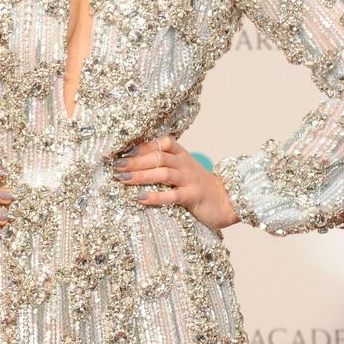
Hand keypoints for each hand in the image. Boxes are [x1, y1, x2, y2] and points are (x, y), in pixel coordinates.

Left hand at [111, 135, 239, 231]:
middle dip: (135, 161)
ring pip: (163, 173)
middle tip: (116, 166)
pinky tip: (140, 198)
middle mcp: (185, 164)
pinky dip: (154, 196)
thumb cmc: (198, 186)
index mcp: (182, 155)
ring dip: (141, 176)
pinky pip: (172, 195)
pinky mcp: (193, 196)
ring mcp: (190, 179)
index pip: (162, 143)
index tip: (123, 152)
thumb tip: (132, 165)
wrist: (227, 201)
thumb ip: (164, 165)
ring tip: (123, 179)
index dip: (143, 146)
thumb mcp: (182, 170)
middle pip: (158, 157)